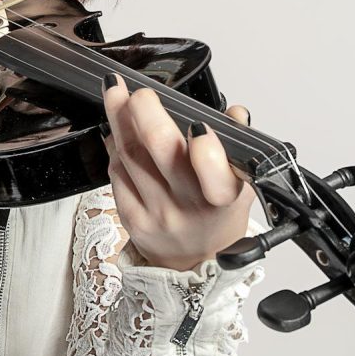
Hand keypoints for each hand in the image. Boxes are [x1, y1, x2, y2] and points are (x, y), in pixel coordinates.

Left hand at [99, 73, 255, 271]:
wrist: (192, 263)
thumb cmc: (216, 219)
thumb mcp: (240, 186)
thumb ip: (238, 147)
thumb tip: (235, 113)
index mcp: (223, 199)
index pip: (216, 177)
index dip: (207, 150)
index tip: (198, 124)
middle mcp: (188, 208)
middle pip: (160, 152)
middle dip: (145, 112)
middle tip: (137, 91)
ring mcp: (156, 214)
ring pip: (130, 156)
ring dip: (119, 119)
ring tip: (116, 93)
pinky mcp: (131, 218)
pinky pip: (116, 173)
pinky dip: (114, 147)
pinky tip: (116, 130)